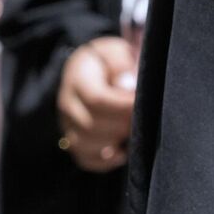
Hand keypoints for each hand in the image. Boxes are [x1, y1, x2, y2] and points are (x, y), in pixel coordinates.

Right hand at [56, 36, 137, 171]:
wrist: (91, 69)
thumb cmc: (109, 60)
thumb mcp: (116, 51)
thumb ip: (121, 63)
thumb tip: (128, 85)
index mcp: (78, 79)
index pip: (96, 100)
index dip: (122, 106)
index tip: (143, 103)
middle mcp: (68, 105)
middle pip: (91, 125)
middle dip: (122, 125)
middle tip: (145, 118)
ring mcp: (68, 126)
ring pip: (85, 145)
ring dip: (114, 142)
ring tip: (135, 131)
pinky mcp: (74, 141)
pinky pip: (85, 160)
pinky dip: (105, 161)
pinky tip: (123, 151)